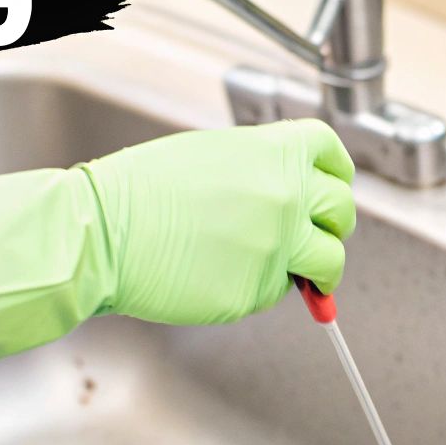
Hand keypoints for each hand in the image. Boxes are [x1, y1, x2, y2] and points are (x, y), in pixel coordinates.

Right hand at [82, 118, 356, 323]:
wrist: (104, 233)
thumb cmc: (139, 192)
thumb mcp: (211, 155)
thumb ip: (260, 171)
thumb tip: (288, 195)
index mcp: (275, 153)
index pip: (332, 155)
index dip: (336, 174)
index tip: (334, 186)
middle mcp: (287, 196)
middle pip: (341, 211)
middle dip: (333, 226)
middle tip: (317, 237)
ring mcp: (277, 246)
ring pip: (328, 262)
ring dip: (319, 270)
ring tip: (302, 276)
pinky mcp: (257, 290)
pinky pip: (276, 291)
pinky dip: (262, 288)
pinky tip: (226, 275)